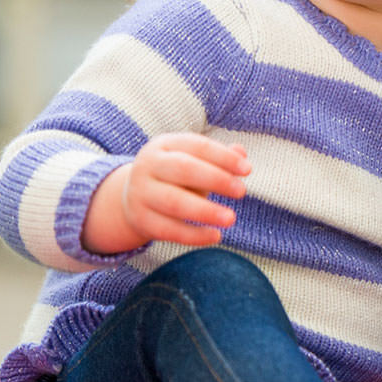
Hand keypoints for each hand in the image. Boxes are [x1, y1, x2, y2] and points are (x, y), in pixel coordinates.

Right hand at [82, 133, 250, 253]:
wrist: (134, 197)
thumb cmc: (176, 177)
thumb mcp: (194, 162)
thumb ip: (218, 158)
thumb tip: (241, 151)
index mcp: (165, 145)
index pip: (197, 146)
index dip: (224, 157)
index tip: (247, 170)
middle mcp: (148, 166)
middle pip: (183, 169)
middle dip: (216, 180)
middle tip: (242, 192)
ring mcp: (141, 193)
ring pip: (174, 202)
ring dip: (205, 211)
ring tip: (231, 218)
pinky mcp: (140, 219)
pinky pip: (168, 229)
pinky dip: (194, 235)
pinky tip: (216, 236)